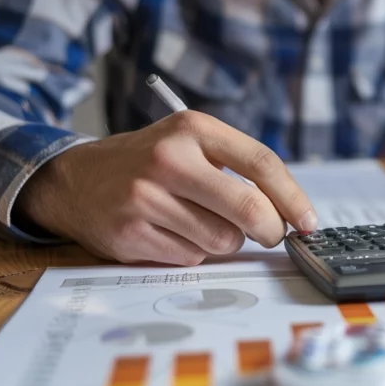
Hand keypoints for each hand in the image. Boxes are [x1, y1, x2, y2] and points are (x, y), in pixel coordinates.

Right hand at [16, 111, 316, 265]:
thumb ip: (235, 166)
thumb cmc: (148, 161)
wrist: (75, 179)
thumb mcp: (189, 141)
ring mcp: (147, 197)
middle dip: (271, 230)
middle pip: (248, 207)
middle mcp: (170, 159)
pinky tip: (172, 233)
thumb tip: (288, 210)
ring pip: (222, 239)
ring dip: (225, 241)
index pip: (261, 162)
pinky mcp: (130, 233)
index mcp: (193, 128)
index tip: (309, 221)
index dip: (293, 197)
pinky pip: (190, 257)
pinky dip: (193, 252)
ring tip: (200, 223)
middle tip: (272, 235)